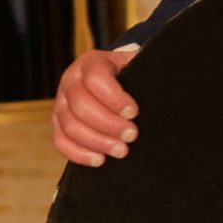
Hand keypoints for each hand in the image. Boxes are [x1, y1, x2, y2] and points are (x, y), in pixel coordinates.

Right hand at [51, 43, 141, 167]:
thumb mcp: (135, 67)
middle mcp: (71, 80)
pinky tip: (100, 160)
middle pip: (81, 104)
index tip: (134, 112)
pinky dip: (79, 154)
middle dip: (108, 124)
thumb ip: (143, 74)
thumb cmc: (128, 76)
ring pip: (70, 125)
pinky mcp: (58, 124)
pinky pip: (61, 141)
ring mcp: (61, 103)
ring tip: (121, 151)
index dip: (114, 98)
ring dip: (97, 142)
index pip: (96, 78)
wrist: (112, 79)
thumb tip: (164, 87)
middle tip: (131, 135)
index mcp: (91, 63)